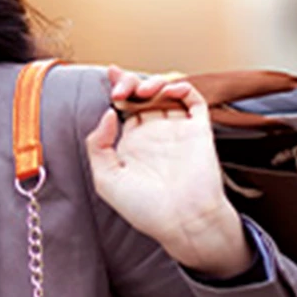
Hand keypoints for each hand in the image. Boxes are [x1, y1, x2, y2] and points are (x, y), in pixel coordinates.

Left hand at [85, 65, 251, 277]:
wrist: (182, 222)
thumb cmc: (145, 209)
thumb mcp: (106, 179)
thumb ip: (98, 146)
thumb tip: (108, 114)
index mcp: (133, 144)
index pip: (125, 107)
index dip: (118, 88)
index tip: (110, 74)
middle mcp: (155, 134)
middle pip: (143, 95)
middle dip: (131, 82)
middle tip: (121, 88)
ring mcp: (177, 131)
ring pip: (167, 92)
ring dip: (154, 83)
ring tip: (142, 91)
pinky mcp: (198, 130)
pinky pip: (194, 101)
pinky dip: (183, 88)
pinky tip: (169, 90)